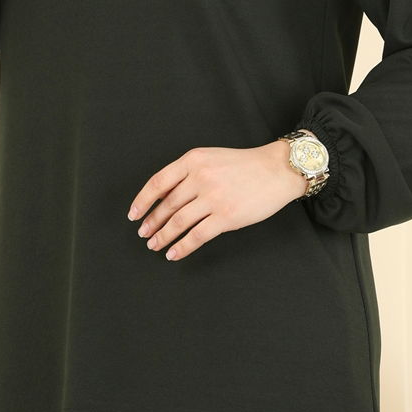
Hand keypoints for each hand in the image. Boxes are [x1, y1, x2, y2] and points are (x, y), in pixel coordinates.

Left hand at [126, 141, 306, 260]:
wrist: (277, 170)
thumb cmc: (244, 165)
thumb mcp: (210, 158)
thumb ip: (187, 173)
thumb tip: (162, 197)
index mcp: (193, 160)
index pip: (158, 182)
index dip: (142, 201)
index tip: (133, 214)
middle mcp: (200, 177)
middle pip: (167, 205)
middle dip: (152, 222)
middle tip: (144, 233)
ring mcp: (213, 198)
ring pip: (178, 222)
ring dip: (163, 236)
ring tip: (155, 245)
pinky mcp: (226, 217)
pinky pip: (197, 236)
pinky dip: (182, 247)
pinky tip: (174, 253)